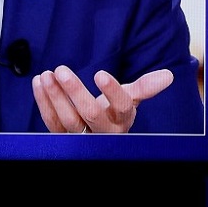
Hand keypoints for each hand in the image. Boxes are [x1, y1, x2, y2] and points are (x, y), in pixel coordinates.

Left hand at [31, 65, 173, 133]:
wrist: (99, 133)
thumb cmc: (114, 111)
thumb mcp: (130, 98)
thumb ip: (145, 87)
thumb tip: (168, 75)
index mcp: (122, 120)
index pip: (121, 106)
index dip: (111, 91)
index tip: (100, 73)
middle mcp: (102, 132)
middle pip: (89, 113)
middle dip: (74, 91)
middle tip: (62, 69)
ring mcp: (81, 136)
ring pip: (67, 119)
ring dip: (55, 96)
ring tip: (47, 74)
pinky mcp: (62, 137)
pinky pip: (50, 121)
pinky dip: (43, 102)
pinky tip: (39, 82)